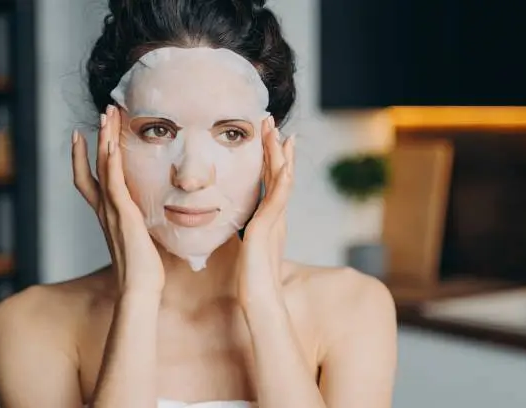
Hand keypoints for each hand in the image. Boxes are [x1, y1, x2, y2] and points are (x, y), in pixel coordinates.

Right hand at [72, 105, 164, 295]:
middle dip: (98, 136)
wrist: (140, 290)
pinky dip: (111, 164)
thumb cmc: (144, 270)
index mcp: (108, 215)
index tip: (85, 135)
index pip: (90, 179)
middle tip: (103, 112)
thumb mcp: (140, 240)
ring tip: (108, 114)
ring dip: (105, 139)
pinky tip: (112, 145)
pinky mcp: (124, 216)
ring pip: (102, 168)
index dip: (84, 156)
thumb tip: (152, 220)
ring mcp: (112, 212)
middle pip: (93, 165)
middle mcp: (105, 210)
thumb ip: (141, 226)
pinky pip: (114, 185)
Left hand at [237, 116, 294, 305]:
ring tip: (279, 133)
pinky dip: (284, 182)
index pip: (271, 181)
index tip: (268, 136)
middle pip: (279, 174)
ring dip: (281, 156)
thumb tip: (240, 226)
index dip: (271, 157)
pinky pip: (279, 201)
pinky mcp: (269, 229)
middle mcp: (275, 216)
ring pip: (281, 181)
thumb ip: (247, 233)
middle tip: (271, 122)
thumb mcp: (248, 248)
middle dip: (276, 147)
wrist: (260, 299)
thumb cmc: (252, 278)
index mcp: (269, 218)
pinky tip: (285, 166)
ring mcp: (274, 221)